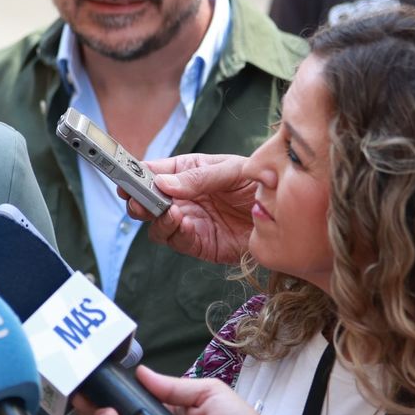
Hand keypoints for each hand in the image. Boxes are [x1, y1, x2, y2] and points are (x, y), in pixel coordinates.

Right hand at [127, 153, 254, 263]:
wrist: (289, 215)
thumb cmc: (264, 183)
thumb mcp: (233, 171)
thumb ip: (199, 177)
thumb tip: (163, 184)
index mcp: (188, 171)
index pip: (153, 172)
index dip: (136, 175)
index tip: (126, 178)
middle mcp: (184, 197)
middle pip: (148, 200)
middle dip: (138, 201)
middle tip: (140, 201)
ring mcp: (189, 221)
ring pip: (156, 224)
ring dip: (157, 219)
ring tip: (171, 212)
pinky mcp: (199, 244)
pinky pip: (176, 241)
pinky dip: (174, 233)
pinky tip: (183, 223)